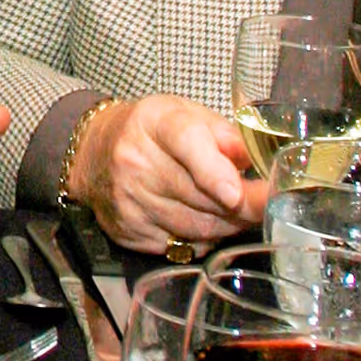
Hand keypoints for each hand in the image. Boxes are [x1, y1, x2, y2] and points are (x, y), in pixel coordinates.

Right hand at [69, 95, 259, 250]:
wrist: (94, 152)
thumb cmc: (153, 131)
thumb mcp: (187, 114)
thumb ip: (225, 134)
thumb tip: (256, 159)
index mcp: (154, 122)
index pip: (186, 143)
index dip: (214, 171)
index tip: (236, 194)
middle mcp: (134, 161)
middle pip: (199, 195)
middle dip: (243, 206)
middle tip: (267, 203)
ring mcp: (127, 199)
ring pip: (195, 227)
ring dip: (226, 224)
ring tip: (234, 211)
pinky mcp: (127, 230)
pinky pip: (180, 245)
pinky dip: (202, 239)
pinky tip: (203, 221)